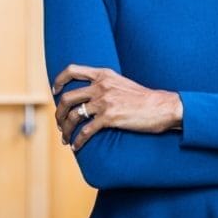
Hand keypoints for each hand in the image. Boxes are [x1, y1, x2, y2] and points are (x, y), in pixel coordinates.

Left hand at [52, 65, 182, 150]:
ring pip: (73, 116)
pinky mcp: (110, 118)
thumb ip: (105, 85)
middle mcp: (101, 86)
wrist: (162, 107)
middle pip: (67, 98)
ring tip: (66, 138)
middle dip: (58, 113)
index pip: (73, 70)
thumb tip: (89, 95)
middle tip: (59, 123)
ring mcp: (105, 102)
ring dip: (66, 129)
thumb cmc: (143, 98)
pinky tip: (77, 147)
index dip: (59, 80)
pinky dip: (78, 141)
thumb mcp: (121, 83)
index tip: (55, 91)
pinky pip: (86, 131)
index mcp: (104, 74)